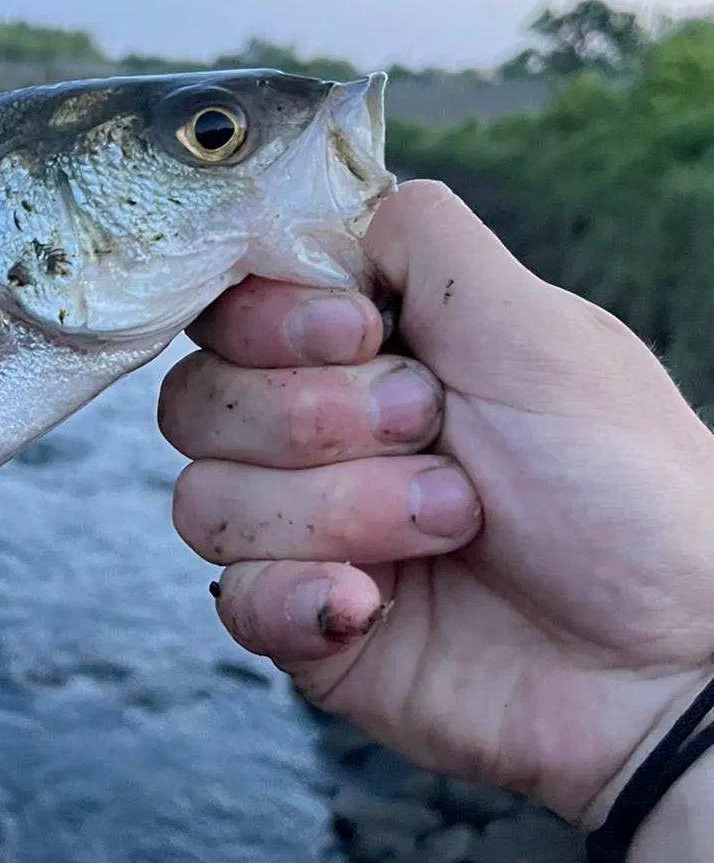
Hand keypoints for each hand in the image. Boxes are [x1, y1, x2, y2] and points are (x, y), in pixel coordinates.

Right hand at [159, 180, 713, 824]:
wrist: (669, 657)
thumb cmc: (626, 488)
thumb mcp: (537, 330)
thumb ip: (428, 243)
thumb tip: (348, 204)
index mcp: (366, 356)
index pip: (229, 312)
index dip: (267, 322)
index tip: (360, 332)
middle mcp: (320, 439)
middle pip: (196, 402)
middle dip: (312, 419)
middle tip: (431, 432)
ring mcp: (306, 534)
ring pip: (205, 500)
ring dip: (333, 510)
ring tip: (449, 527)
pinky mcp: (306, 624)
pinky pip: (233, 599)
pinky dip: (300, 595)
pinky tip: (375, 605)